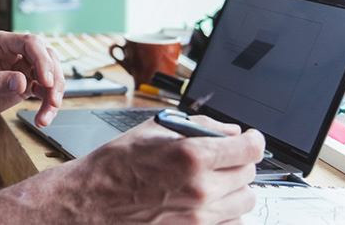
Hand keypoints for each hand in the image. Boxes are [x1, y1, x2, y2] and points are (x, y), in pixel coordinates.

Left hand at [0, 31, 63, 124]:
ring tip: (46, 116)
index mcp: (1, 43)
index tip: (46, 80)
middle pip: (47, 57)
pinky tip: (43, 118)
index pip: (30, 43)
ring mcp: (22, 68)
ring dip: (54, 95)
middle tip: (53, 100)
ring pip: (50, 75)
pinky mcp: (26, 84)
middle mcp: (15, 52)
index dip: (42, 60)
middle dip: (54, 79)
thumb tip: (21, 81)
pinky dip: (48, 104)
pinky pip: (45, 91)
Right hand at [14, 115, 264, 224]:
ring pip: (246, 200)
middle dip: (239, 162)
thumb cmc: (114, 166)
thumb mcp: (152, 131)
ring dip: (236, 188)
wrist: (91, 201)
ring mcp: (200, 216)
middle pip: (249, 174)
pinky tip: (210, 201)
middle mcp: (201, 188)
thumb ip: (197, 127)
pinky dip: (228, 211)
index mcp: (191, 156)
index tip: (250, 139)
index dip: (253, 140)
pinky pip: (232, 222)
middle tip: (223, 157)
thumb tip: (228, 131)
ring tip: (217, 180)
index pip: (249, 148)